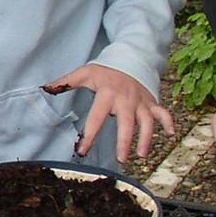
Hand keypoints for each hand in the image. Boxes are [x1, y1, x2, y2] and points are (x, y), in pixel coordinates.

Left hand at [44, 63, 174, 161]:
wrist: (130, 58)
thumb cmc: (105, 70)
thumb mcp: (85, 73)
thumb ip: (65, 82)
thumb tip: (44, 88)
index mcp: (107, 94)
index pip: (97, 117)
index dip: (90, 134)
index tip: (82, 150)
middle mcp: (126, 99)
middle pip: (126, 122)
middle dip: (124, 140)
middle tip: (121, 158)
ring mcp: (140, 101)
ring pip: (147, 121)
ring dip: (147, 137)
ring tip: (141, 154)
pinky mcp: (151, 102)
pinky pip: (163, 112)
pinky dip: (169, 122)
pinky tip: (171, 135)